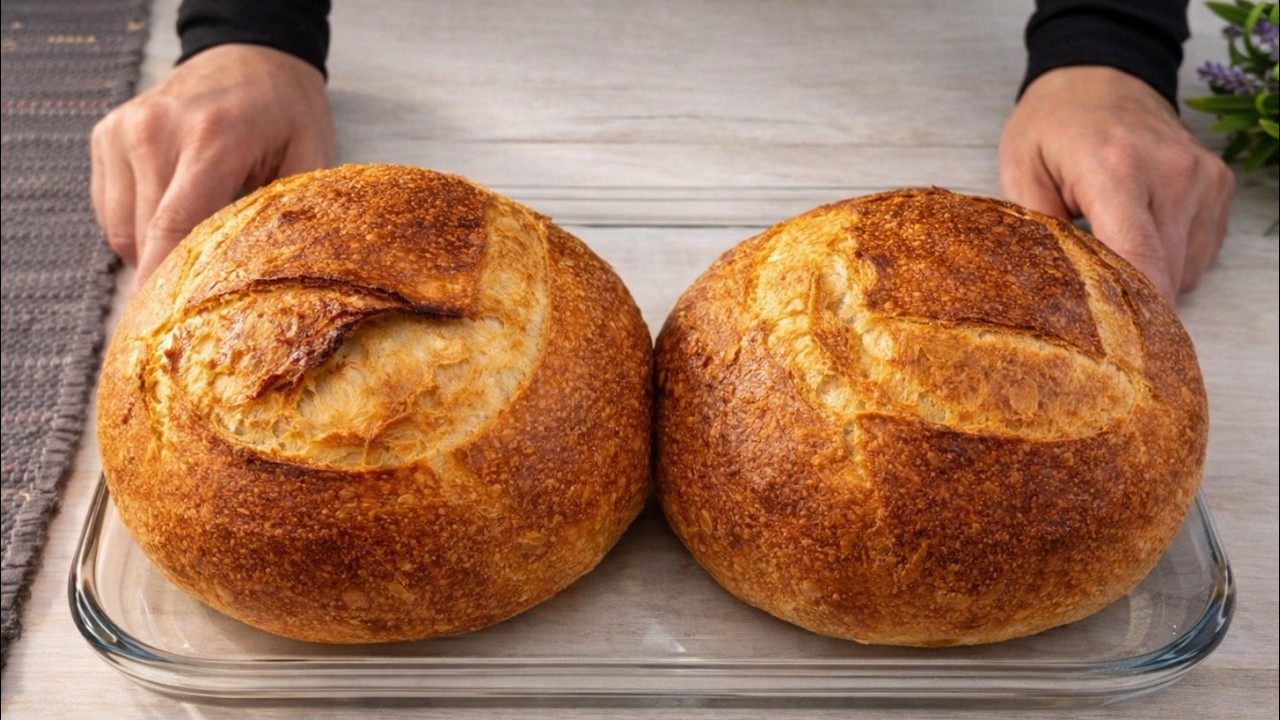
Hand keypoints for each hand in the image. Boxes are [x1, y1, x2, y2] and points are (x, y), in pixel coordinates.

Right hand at [91, 44, 334, 292]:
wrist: (251, 53)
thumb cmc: (288, 112)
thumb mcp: (312, 157)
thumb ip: (291, 216)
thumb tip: (279, 285)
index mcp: (211, 138)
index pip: (176, 228)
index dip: (172, 285)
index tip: (176, 331)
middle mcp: (156, 131)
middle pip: (147, 237)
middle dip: (170, 281)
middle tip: (198, 315)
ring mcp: (124, 130)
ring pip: (123, 231)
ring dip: (155, 254)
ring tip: (199, 248)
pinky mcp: (105, 136)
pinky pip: (111, 211)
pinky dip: (138, 230)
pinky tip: (176, 218)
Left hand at [998, 66, 1233, 301]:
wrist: (1098, 73)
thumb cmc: (1051, 125)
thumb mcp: (1020, 172)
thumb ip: (1038, 234)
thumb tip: (1049, 294)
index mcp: (1117, 169)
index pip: (1141, 259)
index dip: (1133, 314)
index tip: (1117, 352)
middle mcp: (1172, 174)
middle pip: (1162, 274)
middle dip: (1126, 296)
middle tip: (1086, 293)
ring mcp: (1202, 179)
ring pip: (1183, 270)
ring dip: (1148, 274)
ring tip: (1109, 241)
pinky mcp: (1218, 185)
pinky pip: (1199, 253)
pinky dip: (1168, 257)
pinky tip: (1136, 230)